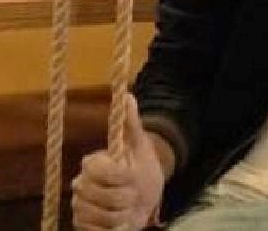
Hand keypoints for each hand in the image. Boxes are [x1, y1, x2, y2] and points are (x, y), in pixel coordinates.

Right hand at [72, 94, 165, 230]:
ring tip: (129, 206)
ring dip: (123, 214)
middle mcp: (80, 185)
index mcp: (92, 164)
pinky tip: (121, 221)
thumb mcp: (141, 145)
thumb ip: (131, 123)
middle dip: (126, 197)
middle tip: (134, 193)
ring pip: (101, 217)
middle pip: (103, 197)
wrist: (143, 195)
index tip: (132, 174)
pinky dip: (113, 229)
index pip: (99, 171)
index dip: (119, 176)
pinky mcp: (82, 226)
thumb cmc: (141, 168)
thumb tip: (128, 95)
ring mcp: (79, 207)